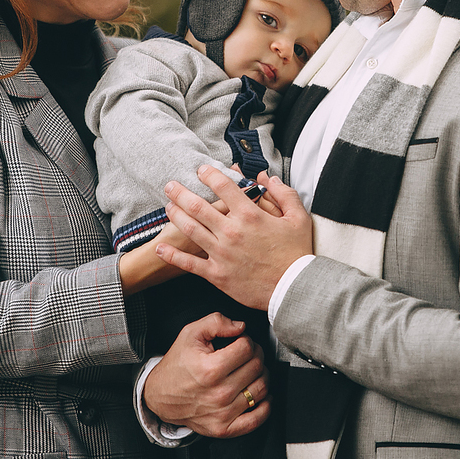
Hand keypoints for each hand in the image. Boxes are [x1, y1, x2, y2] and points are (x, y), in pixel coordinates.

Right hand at [143, 313, 270, 437]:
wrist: (160, 395)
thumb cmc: (177, 364)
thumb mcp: (191, 334)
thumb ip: (217, 322)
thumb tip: (241, 327)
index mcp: (210, 369)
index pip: (247, 348)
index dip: (246, 340)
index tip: (240, 342)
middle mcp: (219, 393)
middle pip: (257, 366)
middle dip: (255, 355)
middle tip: (246, 354)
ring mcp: (222, 413)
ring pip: (262, 388)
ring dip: (261, 375)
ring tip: (250, 371)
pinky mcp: (224, 428)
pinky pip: (258, 418)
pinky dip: (265, 405)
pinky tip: (260, 394)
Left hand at [157, 168, 311, 310]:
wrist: (293, 288)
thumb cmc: (296, 254)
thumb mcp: (298, 218)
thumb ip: (284, 194)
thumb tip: (267, 178)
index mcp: (250, 215)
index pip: (223, 187)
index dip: (209, 174)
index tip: (201, 170)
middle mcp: (231, 231)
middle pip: (198, 206)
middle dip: (181, 193)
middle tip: (171, 185)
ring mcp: (221, 253)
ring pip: (190, 230)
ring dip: (175, 215)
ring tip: (167, 206)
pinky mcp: (217, 274)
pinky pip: (189, 263)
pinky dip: (173, 255)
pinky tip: (162, 247)